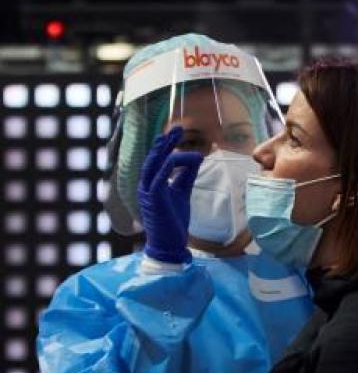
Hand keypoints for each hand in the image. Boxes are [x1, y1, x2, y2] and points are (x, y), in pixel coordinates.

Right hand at [138, 126, 202, 264]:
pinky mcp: (152, 198)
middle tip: (176, 128)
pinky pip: (158, 178)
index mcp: (152, 183)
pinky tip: (176, 158)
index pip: (158, 160)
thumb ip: (186, 177)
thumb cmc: (174, 221)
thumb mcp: (183, 194)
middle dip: (164, 142)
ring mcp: (147, 191)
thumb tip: (196, 158)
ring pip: (154, 164)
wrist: (169, 244)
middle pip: (154, 158)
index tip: (176, 133)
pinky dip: (167, 167)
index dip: (166, 145)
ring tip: (173, 137)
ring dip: (164, 150)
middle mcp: (146, 185)